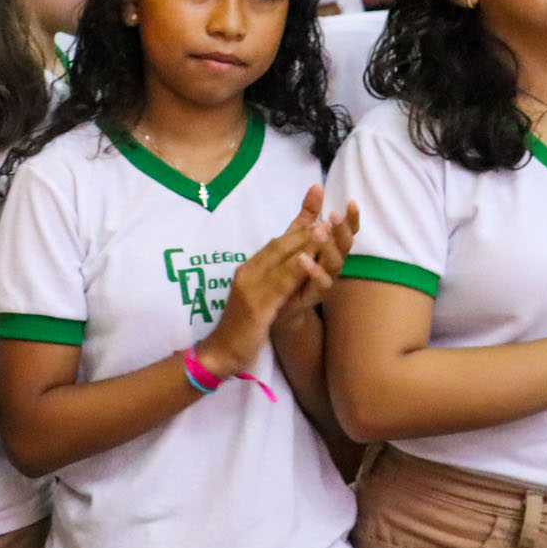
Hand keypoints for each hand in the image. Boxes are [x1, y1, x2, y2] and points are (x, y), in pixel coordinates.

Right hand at [202, 189, 332, 375]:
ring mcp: (251, 288)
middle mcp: (249, 272)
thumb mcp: (259, 295)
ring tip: (323, 226)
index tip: (316, 195)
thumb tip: (292, 257)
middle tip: (325, 205)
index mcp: (250, 268)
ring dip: (302, 242)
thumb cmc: (243, 326)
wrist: (221, 352)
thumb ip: (273, 276)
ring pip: (280, 260)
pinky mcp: (256, 307)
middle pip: (280, 244)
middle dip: (304, 223)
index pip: (278, 239)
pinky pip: (278, 286)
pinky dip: (292, 271)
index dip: (299, 218)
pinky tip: (306, 261)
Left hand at [276, 190, 359, 323]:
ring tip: (319, 232)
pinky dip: (313, 271)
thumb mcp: (297, 235)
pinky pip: (320, 284)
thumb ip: (308, 214)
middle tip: (334, 216)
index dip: (351, 218)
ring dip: (328, 247)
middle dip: (341, 230)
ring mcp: (325, 279)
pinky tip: (303, 259)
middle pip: (344, 245)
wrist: (279, 301)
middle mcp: (332, 262)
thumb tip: (317, 185)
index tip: (352, 202)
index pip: (346, 230)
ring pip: (335, 263)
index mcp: (331, 246)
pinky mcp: (314, 294)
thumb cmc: (293, 265)